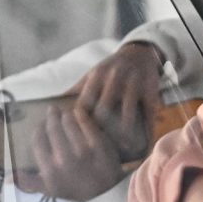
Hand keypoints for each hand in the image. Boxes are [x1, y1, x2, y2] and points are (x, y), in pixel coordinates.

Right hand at [17, 103, 127, 201]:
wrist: (105, 194)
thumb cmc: (74, 190)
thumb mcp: (49, 190)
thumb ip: (28, 182)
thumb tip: (7, 178)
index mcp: (49, 171)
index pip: (38, 141)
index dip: (38, 129)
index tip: (41, 124)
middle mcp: (64, 160)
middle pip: (53, 129)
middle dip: (51, 117)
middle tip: (52, 110)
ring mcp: (82, 151)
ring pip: (69, 123)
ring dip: (66, 115)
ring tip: (65, 112)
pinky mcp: (99, 144)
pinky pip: (86, 123)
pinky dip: (81, 115)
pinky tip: (79, 113)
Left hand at [71, 40, 164, 157]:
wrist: (139, 52)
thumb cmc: (111, 68)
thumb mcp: (92, 73)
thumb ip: (76, 90)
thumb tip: (52, 107)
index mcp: (97, 76)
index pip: (85, 103)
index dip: (81, 123)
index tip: (79, 140)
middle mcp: (115, 78)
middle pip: (104, 109)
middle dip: (102, 130)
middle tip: (99, 149)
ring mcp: (133, 84)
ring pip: (128, 112)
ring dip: (125, 133)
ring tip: (121, 149)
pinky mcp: (150, 90)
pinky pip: (149, 113)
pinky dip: (147, 130)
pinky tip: (144, 144)